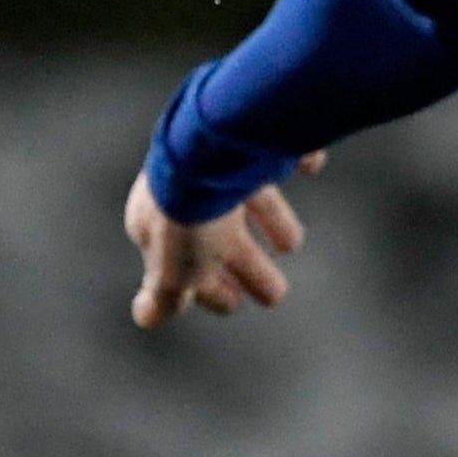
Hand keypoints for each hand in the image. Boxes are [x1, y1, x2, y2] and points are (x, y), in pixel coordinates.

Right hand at [125, 152, 326, 327]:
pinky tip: (311, 166)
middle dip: (245, 265)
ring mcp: (223, 161)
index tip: (232, 304)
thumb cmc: (189, 215)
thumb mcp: (175, 270)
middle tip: (274, 296)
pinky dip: (296, 158)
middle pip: (221, 236)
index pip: (179, 264)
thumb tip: (146, 320)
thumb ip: (166, 295)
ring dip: (272, 220)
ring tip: (292, 244)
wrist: (213, 148)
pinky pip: (281, 147)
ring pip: (251, 196)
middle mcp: (188, 188)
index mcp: (159, 219)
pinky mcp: (260, 137)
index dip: (204, 288)